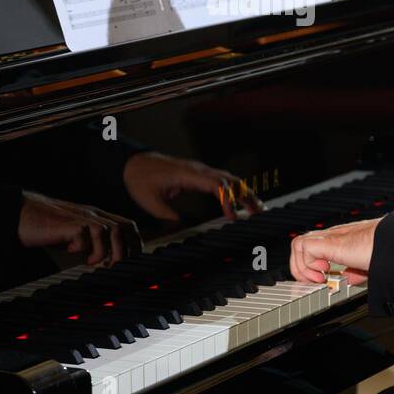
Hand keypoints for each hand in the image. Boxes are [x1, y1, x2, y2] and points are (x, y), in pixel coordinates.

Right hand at [17, 191, 141, 265]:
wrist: (21, 215)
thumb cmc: (47, 227)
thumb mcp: (75, 234)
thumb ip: (91, 241)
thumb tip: (107, 261)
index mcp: (97, 216)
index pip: (127, 226)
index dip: (133, 244)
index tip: (129, 262)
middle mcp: (92, 214)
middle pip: (123, 228)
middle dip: (124, 251)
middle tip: (112, 266)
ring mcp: (80, 217)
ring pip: (109, 231)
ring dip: (106, 252)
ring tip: (93, 262)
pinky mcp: (67, 223)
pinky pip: (85, 235)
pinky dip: (83, 248)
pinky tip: (72, 252)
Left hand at [122, 151, 261, 220]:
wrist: (133, 163)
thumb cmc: (140, 179)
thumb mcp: (149, 202)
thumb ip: (167, 216)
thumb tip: (184, 230)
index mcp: (187, 174)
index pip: (215, 184)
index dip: (228, 199)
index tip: (233, 217)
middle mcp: (198, 170)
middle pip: (229, 180)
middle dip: (246, 196)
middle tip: (259, 214)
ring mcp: (200, 171)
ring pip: (229, 179)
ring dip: (244, 193)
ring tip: (258, 209)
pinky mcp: (199, 175)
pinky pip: (222, 181)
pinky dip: (235, 191)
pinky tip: (242, 202)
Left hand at [290, 218, 379, 285]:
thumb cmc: (388, 251)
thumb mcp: (367, 265)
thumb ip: (355, 271)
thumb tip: (349, 279)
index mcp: (341, 240)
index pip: (314, 247)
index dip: (311, 265)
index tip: (322, 280)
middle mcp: (333, 236)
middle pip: (302, 244)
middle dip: (303, 267)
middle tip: (316, 281)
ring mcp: (331, 237)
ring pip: (298, 245)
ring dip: (302, 266)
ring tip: (318, 278)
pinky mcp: (330, 242)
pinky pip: (303, 247)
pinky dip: (307, 264)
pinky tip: (323, 273)